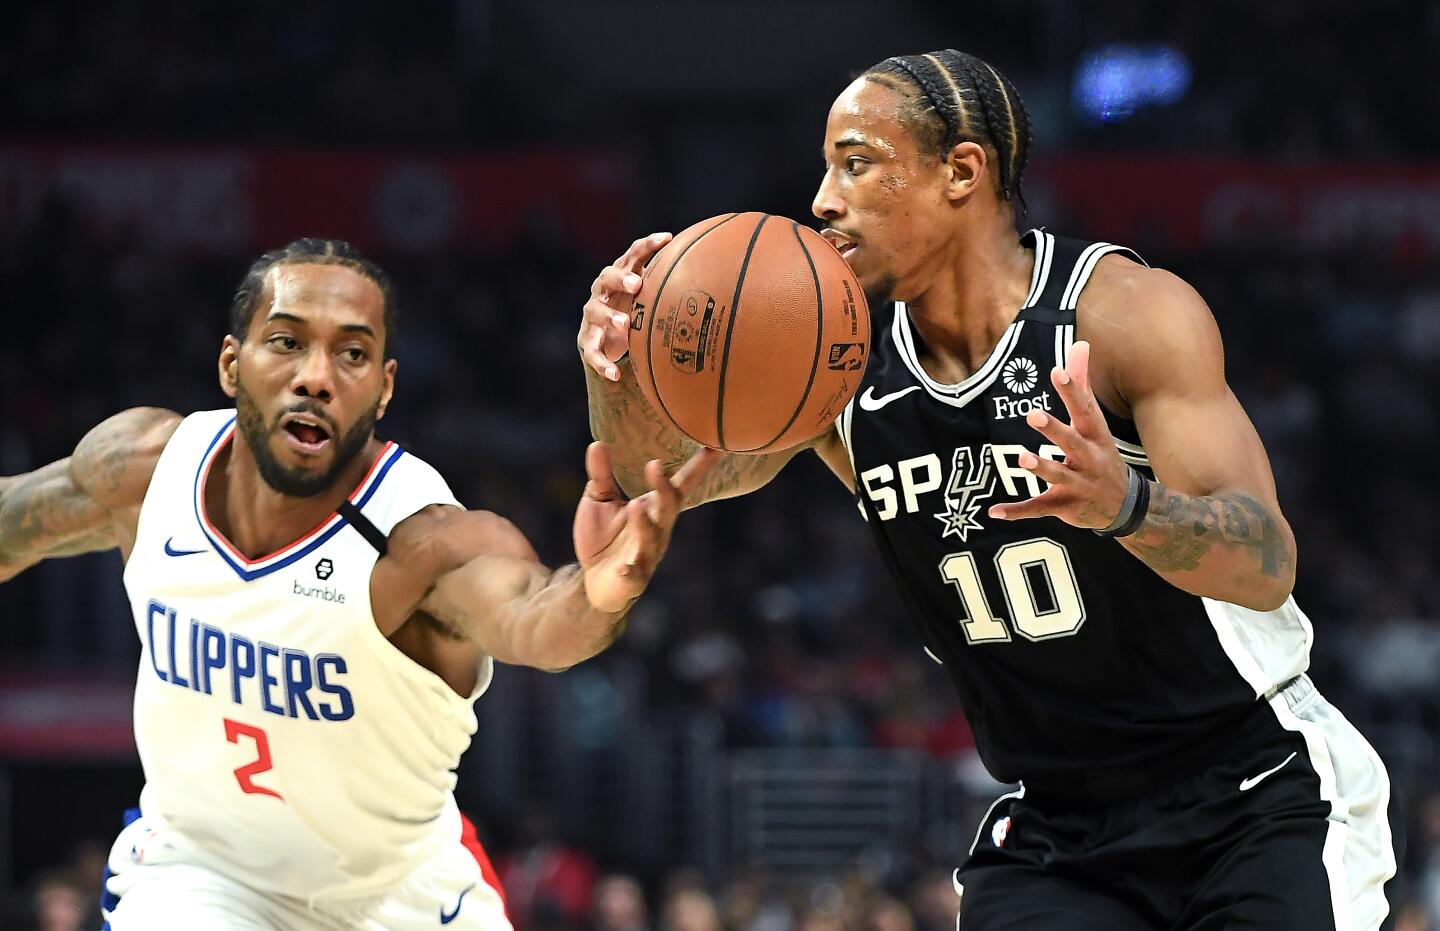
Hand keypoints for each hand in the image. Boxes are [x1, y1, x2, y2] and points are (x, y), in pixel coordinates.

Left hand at [573, 441, 719, 612]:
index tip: (714, 447)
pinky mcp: (631, 580)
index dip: (697, 468)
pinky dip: (630, 571)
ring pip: (652, 539)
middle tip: (655, 464)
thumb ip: (600, 474)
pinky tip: (624, 567)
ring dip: (644, 524)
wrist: (594, 582)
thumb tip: (597, 442)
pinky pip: (634, 575)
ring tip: (635, 506)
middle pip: (668, 508)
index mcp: (654, 509)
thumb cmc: (602, 537)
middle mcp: (658, 531)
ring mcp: (646, 556)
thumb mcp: (598, 500)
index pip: (679, 485)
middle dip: (664, 488)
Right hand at [579, 232, 671, 380]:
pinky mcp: (587, 340)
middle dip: (621, 278)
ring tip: (624, 323)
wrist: (607, 341)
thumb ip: (674, 291)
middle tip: (637, 284)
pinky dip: (602, 363)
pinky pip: (592, 352)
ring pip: (595, 311)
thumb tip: (720, 285)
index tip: (667, 239)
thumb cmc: (636, 313)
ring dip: (609, 316)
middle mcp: (603, 292)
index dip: (646, 246)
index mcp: (620, 277)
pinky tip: (615, 375)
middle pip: (607, 276)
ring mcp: (592, 315)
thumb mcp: (652, 300)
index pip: (632, 255)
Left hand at [987, 341, 1131, 529]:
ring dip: (1041, 467)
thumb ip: (1081, 384)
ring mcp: (1077, 484)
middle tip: (1033, 415)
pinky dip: (1016, 511)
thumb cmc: (1101, 454)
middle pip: (1071, 441)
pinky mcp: (1064, 506)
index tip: (1057, 370)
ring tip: (1023, 458)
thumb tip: (1079, 344)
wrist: (1125, 506)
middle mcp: (1088, 458)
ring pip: (1057, 475)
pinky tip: (993, 511)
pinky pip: (1038, 509)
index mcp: (1093, 435)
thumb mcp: (1094, 422)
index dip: (1071, 390)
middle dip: (1054, 429)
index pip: (1083, 409)